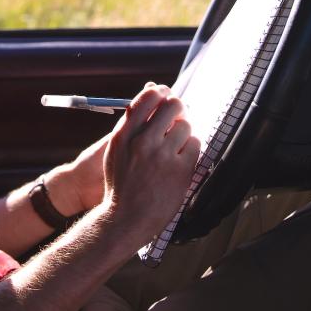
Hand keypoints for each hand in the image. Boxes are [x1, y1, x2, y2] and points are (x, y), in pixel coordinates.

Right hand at [101, 83, 199, 242]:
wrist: (126, 219)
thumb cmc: (121, 184)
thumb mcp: (116, 150)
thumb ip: (131, 123)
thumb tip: (151, 91)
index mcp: (124, 134)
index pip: (148, 98)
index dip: (162, 92)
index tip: (166, 96)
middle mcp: (143, 142)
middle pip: (172, 106)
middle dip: (178, 110)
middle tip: (177, 119)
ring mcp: (162, 156)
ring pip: (186, 125)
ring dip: (184, 133)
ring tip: (175, 147)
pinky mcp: (179, 170)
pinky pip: (194, 144)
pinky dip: (190, 149)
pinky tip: (181, 160)